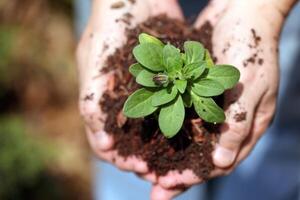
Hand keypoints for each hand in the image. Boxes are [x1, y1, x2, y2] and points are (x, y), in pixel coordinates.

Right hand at [76, 0, 183, 182]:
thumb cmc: (108, 25)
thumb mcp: (94, 62)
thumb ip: (92, 100)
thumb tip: (102, 144)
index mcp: (103, 100)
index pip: (107, 141)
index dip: (120, 157)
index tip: (139, 166)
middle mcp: (124, 99)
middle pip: (134, 139)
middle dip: (147, 156)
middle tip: (162, 170)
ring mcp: (146, 90)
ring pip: (156, 125)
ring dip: (166, 143)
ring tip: (182, 156)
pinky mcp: (167, 78)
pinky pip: (176, 103)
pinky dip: (183, 117)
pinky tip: (196, 128)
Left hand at [152, 0, 285, 197]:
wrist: (241, 9)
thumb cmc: (252, 46)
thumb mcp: (251, 88)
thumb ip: (237, 124)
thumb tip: (222, 164)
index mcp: (246, 125)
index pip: (220, 162)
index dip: (195, 176)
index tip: (168, 185)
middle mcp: (227, 120)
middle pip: (199, 155)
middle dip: (176, 170)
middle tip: (150, 183)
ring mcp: (211, 105)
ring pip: (187, 137)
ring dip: (167, 151)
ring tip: (143, 165)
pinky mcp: (196, 91)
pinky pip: (180, 112)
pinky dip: (165, 124)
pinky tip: (147, 132)